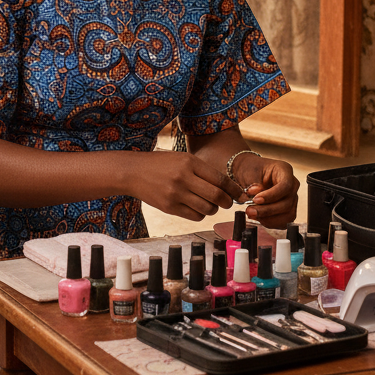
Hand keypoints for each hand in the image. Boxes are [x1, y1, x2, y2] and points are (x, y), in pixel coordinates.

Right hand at [126, 151, 242, 221]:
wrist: (133, 172)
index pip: (220, 179)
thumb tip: (227, 187)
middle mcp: (183, 178)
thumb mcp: (183, 159)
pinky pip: (194, 216)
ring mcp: (175, 194)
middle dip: (227, 202)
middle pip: (216, 196)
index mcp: (189, 162)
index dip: (234, 189)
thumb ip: (203, 171)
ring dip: (213, 209)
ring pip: (207, 208)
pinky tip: (196, 207)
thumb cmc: (161, 164)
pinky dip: (200, 214)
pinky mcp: (169, 207)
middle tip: (228, 202)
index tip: (240, 194)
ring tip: (209, 203)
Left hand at [234, 155, 299, 227]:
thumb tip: (256, 195)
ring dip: (269, 219)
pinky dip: (270, 222)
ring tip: (252, 214)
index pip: (285, 185)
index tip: (256, 199)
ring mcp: (292, 198)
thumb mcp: (249, 173)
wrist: (248, 175)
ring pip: (287, 214)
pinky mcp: (288, 210)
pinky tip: (259, 218)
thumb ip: (253, 184)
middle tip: (250, 211)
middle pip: (286, 203)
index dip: (271, 195)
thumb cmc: (250, 170)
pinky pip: (284, 221)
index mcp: (285, 170)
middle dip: (266, 210)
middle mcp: (292, 184)